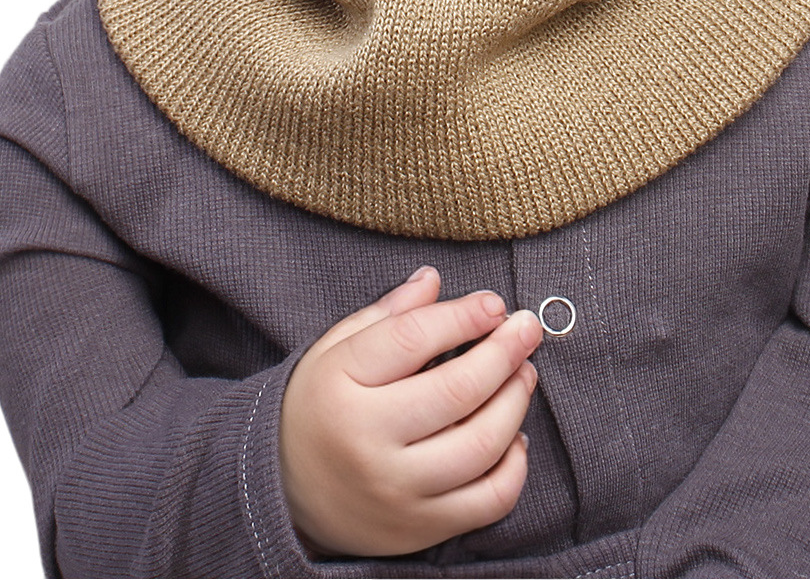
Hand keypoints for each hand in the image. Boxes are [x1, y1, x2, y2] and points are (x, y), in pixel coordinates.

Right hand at [279, 267, 542, 556]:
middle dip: (505, 351)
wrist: (282, 493)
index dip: (463, 315)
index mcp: (340, 386)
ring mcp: (397, 491)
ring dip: (516, 401)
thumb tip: (434, 280)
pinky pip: (489, 499)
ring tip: (524, 373)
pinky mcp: (420, 528)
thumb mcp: (334, 351)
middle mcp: (368, 442)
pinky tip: (514, 436)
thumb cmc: (317, 409)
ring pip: (482, 444)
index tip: (494, 303)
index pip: (413, 338)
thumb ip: (387, 316)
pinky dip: (515, 465)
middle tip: (527, 329)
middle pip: (458, 390)